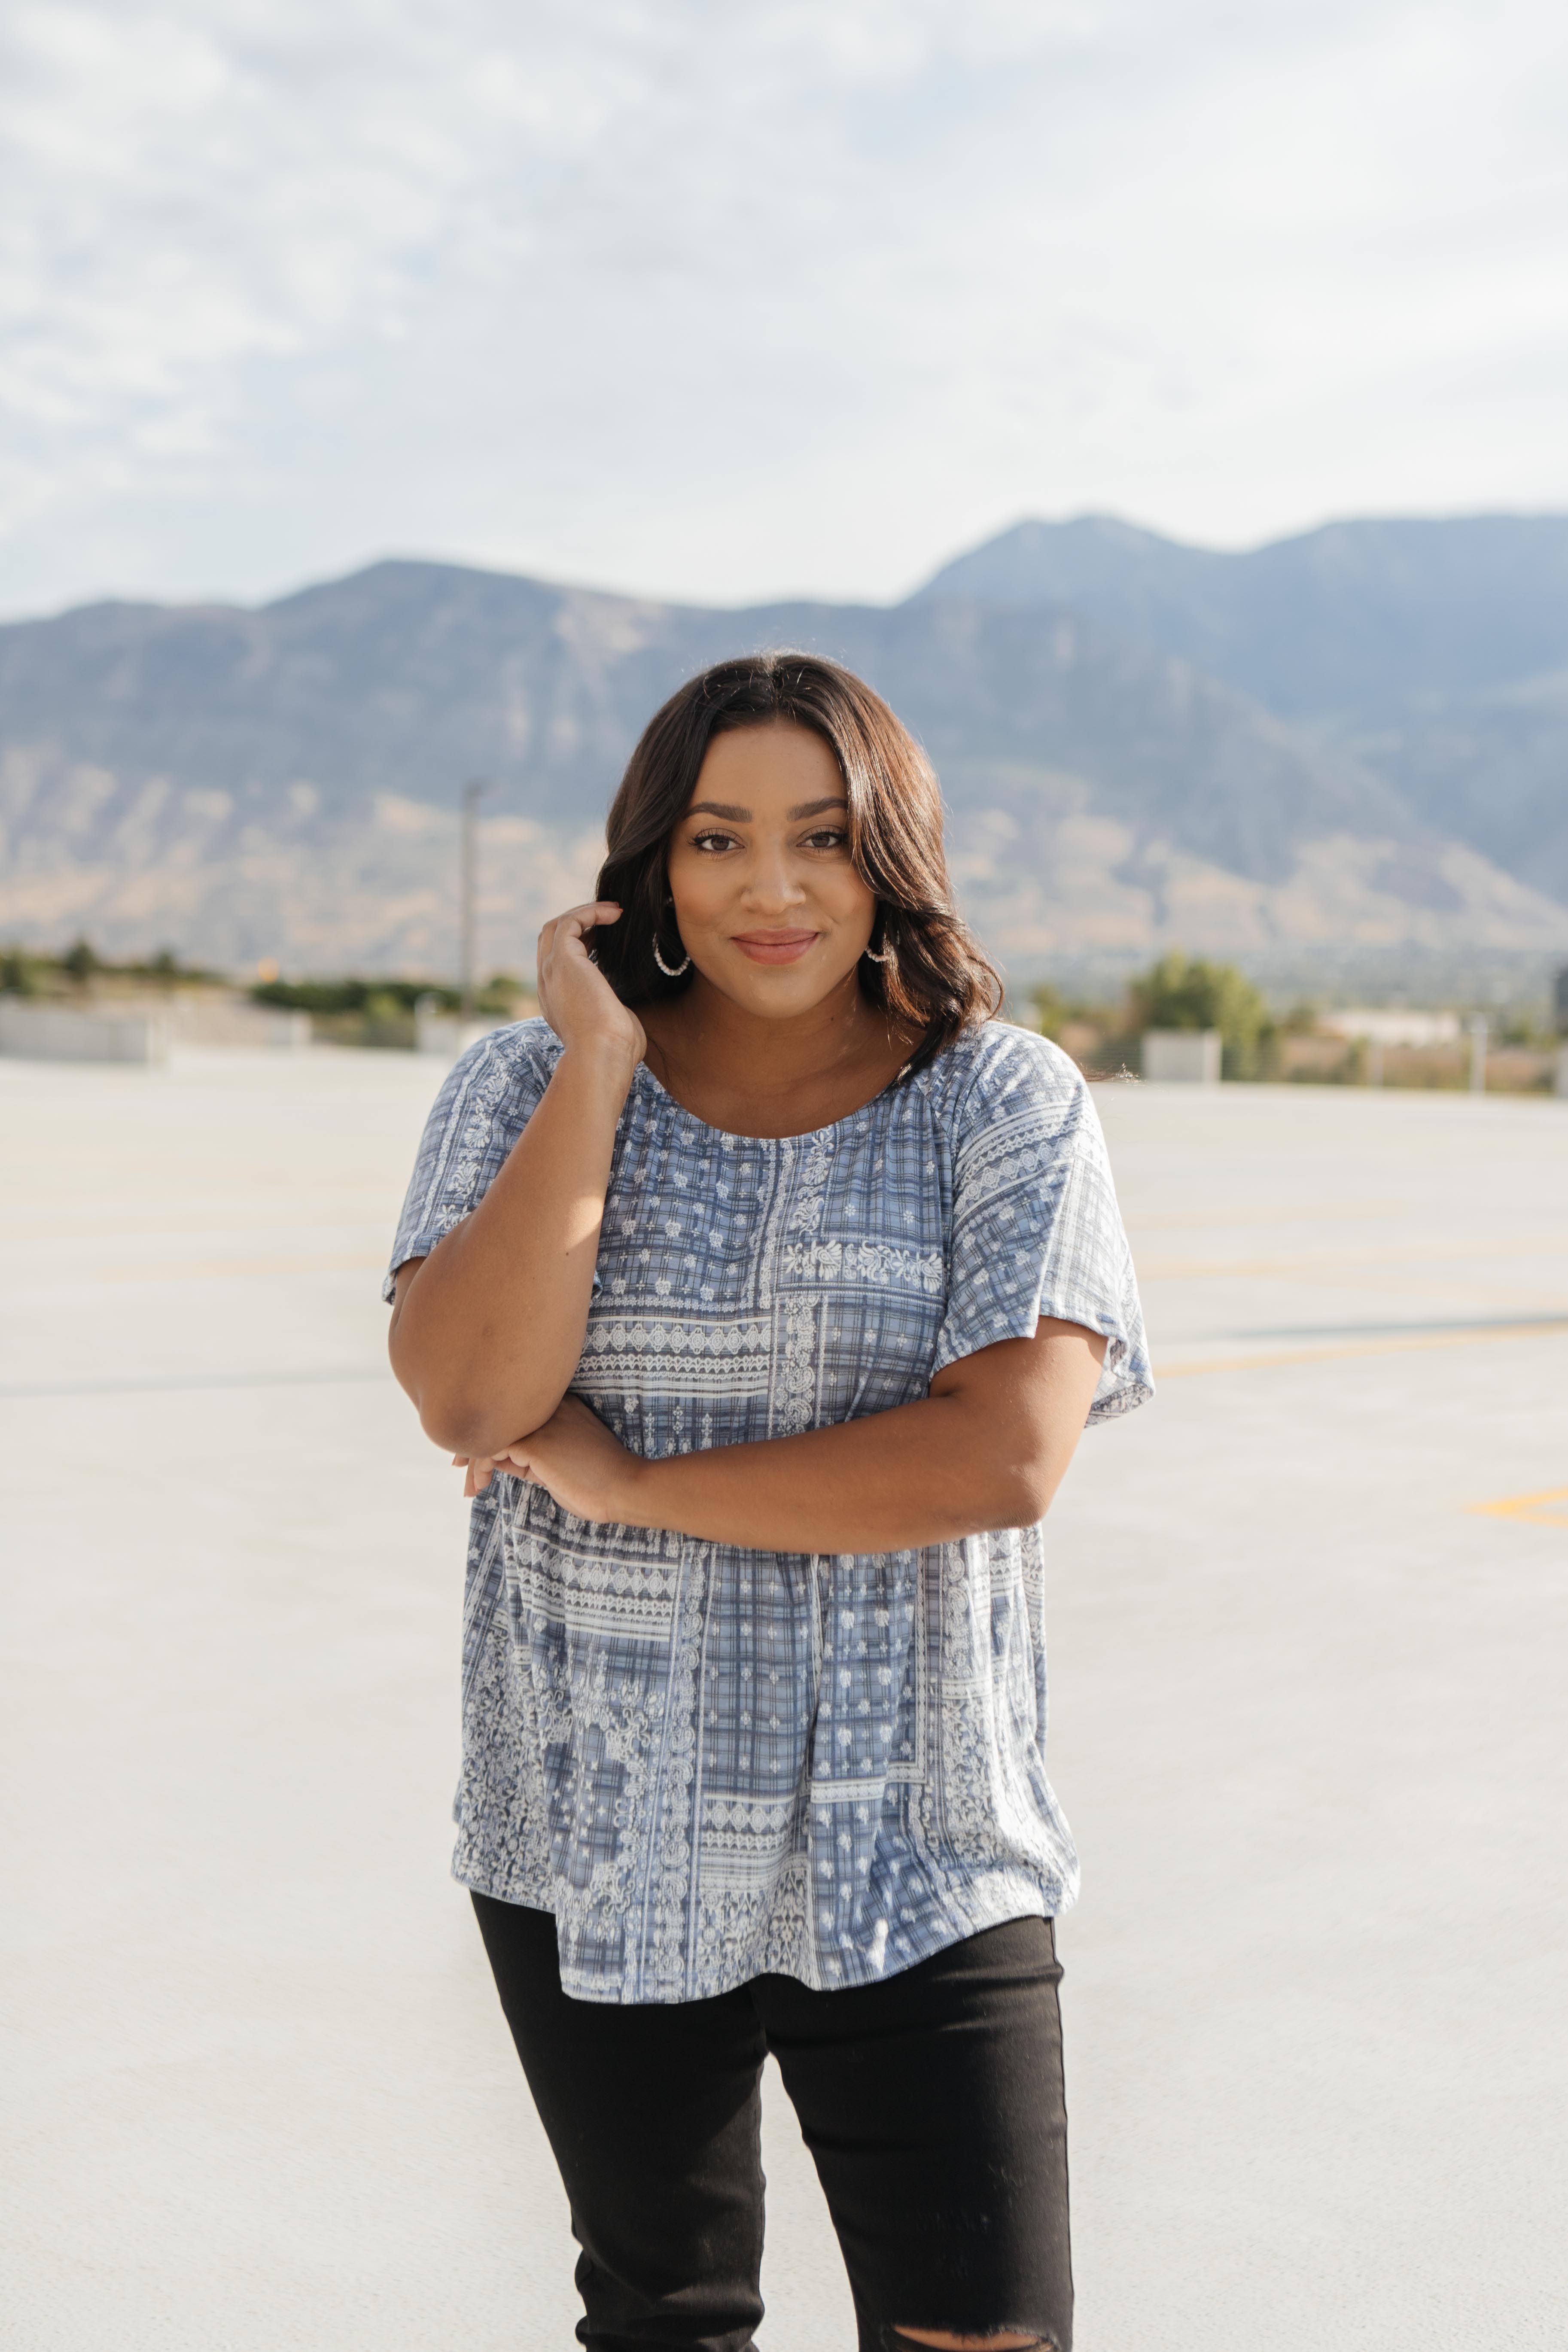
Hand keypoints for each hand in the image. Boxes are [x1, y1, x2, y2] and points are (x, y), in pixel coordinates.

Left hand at [452, 1395, 644, 1523]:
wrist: (626, 1488)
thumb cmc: (596, 1483)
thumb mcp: (555, 1465)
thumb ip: (529, 1456)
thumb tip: (494, 1459)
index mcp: (558, 1405)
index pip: (511, 1412)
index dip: (487, 1432)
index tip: (467, 1457)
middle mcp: (548, 1405)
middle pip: (496, 1419)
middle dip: (471, 1445)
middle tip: (458, 1471)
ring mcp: (541, 1421)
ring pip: (490, 1432)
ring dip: (473, 1462)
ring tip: (471, 1489)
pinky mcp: (535, 1442)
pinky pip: (490, 1448)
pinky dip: (480, 1466)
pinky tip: (481, 1485)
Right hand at [536, 901, 645, 1070]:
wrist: (601, 1056)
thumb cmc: (614, 1052)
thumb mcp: (613, 1028)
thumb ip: (613, 1015)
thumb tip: (626, 1014)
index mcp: (557, 1002)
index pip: (557, 962)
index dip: (580, 944)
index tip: (606, 939)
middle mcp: (548, 984)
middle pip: (551, 939)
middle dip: (578, 924)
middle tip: (610, 920)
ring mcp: (552, 971)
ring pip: (556, 926)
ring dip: (585, 913)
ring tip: (615, 911)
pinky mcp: (563, 960)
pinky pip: (570, 922)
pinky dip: (591, 912)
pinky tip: (615, 914)